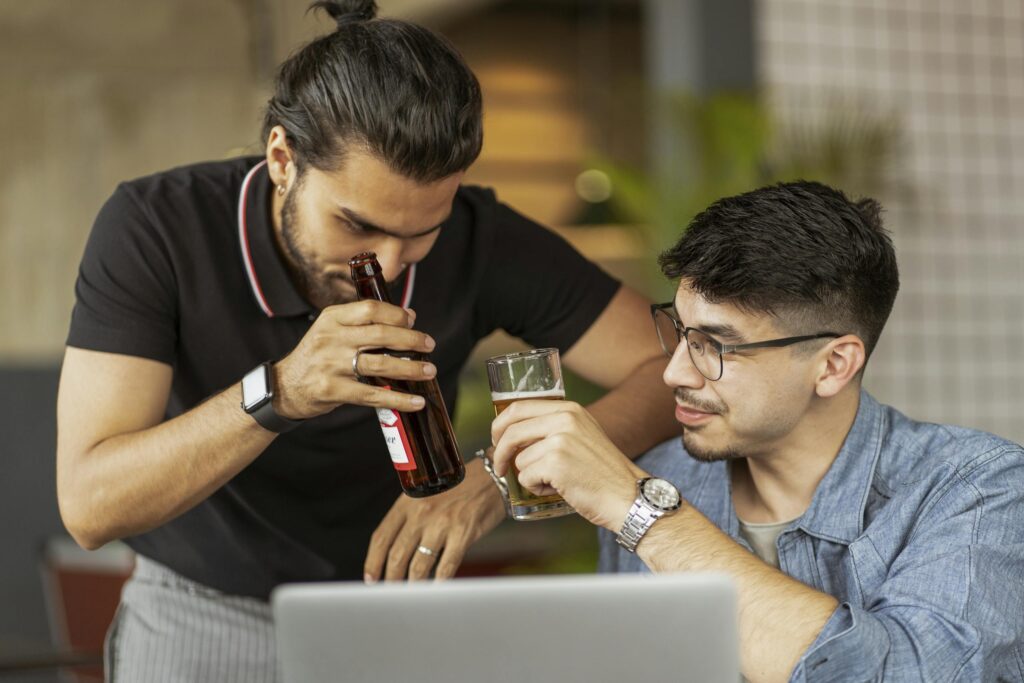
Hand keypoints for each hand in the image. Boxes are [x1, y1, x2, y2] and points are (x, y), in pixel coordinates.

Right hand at [272, 300, 436, 417]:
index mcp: (332, 318)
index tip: (413, 321)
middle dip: (410, 340)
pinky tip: (416, 401)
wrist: (284, 387)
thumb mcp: (332, 330)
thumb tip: (409, 316)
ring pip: (379, 363)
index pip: (370, 308)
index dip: (396, 314)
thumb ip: (364, 322)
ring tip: (429, 371)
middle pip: (380, 334)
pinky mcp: (332, 389)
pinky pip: (372, 394)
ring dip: (410, 368)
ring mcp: (331, 364)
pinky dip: (398, 398)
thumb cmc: (317, 357)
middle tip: (429, 345)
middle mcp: (331, 338)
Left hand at [363, 457, 506, 581]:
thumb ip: (410, 518)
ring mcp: (442, 524)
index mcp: (407, 503)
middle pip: (397, 555)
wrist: (491, 478)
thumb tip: (396, 551)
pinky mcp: (463, 533)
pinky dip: (439, 583)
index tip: (370, 579)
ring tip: (411, 595)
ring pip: (419, 565)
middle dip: (391, 579)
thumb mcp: (426, 495)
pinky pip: (446, 566)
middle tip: (391, 592)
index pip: (381, 537)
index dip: (372, 562)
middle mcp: (421, 513)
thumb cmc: (457, 488)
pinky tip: (436, 590)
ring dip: (413, 585)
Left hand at [490, 400, 642, 530]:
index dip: (500, 424)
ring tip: (556, 482)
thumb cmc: (603, 473)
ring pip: (519, 459)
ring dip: (530, 476)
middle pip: (511, 430)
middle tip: (500, 466)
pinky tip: (560, 489)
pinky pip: (526, 477)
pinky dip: (537, 489)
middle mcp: (564, 419)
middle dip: (499, 450)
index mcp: (569, 409)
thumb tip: (513, 434)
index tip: (496, 439)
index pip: (519, 407)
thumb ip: (555, 428)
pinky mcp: (556, 462)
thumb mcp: (583, 435)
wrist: (628, 496)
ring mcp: (560, 440)